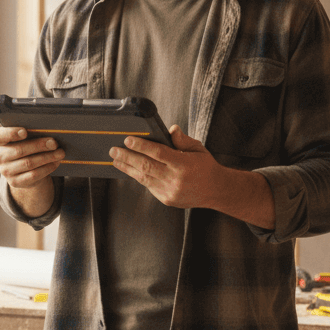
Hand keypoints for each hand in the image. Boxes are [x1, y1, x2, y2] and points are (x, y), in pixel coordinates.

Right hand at [0, 126, 63, 217]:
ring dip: (47, 157)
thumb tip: (49, 137)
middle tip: (54, 143)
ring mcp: (6, 170)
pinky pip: (33, 175)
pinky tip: (56, 162)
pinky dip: (47, 168)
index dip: (12, 133)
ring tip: (60, 153)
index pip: (0, 135)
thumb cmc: (26, 146)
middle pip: (19, 150)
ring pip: (28, 163)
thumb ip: (32, 134)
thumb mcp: (25, 138)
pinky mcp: (15, 182)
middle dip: (39, 146)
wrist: (23, 168)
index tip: (25, 131)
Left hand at [110, 125, 276, 227]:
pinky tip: (130, 169)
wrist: (216, 191)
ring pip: (143, 178)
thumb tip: (170, 129)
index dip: (141, 146)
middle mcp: (175, 179)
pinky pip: (148, 186)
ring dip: (128, 168)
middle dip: (127, 157)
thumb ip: (182, 140)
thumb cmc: (205, 166)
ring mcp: (170, 191)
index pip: (158, 153)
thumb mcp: (198, 148)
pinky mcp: (166, 199)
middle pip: (146, 166)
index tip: (127, 140)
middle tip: (114, 150)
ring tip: (116, 160)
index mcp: (184, 164)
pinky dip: (138, 176)